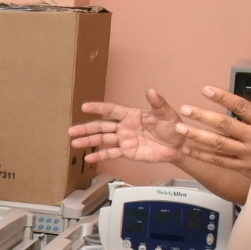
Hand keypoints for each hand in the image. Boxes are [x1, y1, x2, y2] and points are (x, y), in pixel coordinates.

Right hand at [69, 90, 187, 163]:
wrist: (178, 146)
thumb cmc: (173, 127)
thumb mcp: (167, 114)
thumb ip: (158, 103)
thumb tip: (151, 91)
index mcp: (131, 115)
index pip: (111, 110)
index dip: (98, 108)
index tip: (85, 107)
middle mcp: (124, 126)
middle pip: (102, 126)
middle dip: (86, 128)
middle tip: (72, 130)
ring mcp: (124, 140)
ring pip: (103, 140)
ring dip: (89, 142)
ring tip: (75, 143)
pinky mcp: (127, 152)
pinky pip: (111, 154)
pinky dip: (100, 156)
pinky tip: (88, 158)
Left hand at [173, 65, 250, 194]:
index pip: (242, 107)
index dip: (223, 97)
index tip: (206, 90)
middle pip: (225, 126)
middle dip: (203, 117)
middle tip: (185, 109)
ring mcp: (248, 155)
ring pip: (218, 145)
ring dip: (197, 136)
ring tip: (179, 128)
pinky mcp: (245, 169)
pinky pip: (220, 162)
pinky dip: (203, 156)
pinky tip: (188, 149)